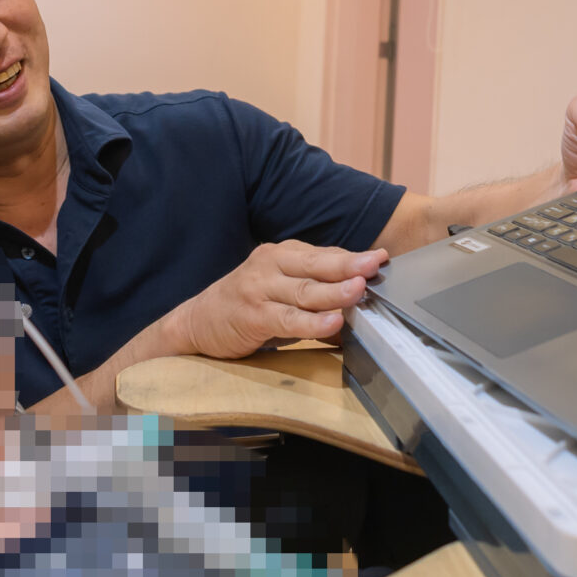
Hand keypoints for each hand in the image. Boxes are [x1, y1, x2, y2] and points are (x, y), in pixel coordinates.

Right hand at [171, 240, 388, 360]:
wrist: (196, 322)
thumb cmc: (245, 305)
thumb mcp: (279, 289)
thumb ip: (314, 290)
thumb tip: (358, 300)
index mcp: (281, 255)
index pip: (324, 254)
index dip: (353, 257)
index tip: (380, 258)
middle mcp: (270, 265)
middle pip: (317, 264)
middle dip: (349, 264)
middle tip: (375, 264)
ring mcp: (259, 289)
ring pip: (304, 291)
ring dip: (334, 291)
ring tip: (359, 290)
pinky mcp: (252, 316)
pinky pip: (287, 319)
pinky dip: (312, 322)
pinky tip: (333, 322)